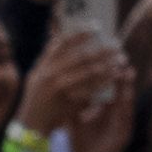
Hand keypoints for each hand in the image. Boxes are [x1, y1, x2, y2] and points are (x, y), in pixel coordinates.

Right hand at [25, 27, 129, 150]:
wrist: (31, 124)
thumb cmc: (36, 98)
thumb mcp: (36, 77)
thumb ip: (47, 60)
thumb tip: (58, 37)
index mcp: (43, 67)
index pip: (61, 44)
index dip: (80, 34)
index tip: (96, 26)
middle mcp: (50, 76)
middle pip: (81, 57)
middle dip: (101, 50)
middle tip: (117, 45)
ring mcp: (60, 89)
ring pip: (89, 72)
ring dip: (107, 64)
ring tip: (120, 60)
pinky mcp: (69, 101)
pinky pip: (92, 89)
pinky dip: (105, 81)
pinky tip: (115, 76)